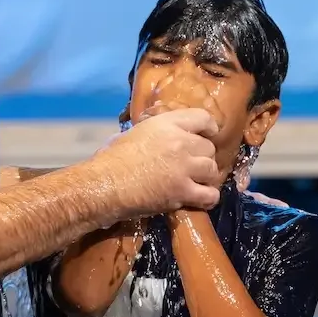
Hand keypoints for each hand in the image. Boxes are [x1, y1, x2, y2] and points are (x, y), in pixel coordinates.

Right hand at [93, 107, 219, 217]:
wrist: (105, 184)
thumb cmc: (111, 158)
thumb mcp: (134, 133)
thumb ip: (154, 132)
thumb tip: (159, 136)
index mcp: (166, 124)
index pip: (203, 118)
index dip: (209, 127)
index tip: (208, 135)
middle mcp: (180, 142)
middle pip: (209, 147)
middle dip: (203, 157)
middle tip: (194, 166)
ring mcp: (184, 167)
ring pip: (212, 170)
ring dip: (206, 177)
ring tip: (197, 182)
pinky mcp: (183, 191)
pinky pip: (210, 195)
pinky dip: (208, 198)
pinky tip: (201, 199)